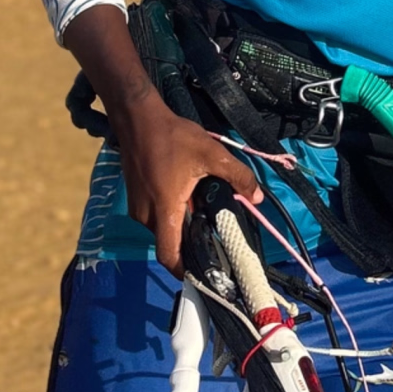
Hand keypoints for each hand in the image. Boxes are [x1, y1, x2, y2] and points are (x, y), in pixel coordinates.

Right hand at [61, 3, 258, 271]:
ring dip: (181, 225)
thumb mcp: (211, 154)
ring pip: (163, 229)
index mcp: (164, 210)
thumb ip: (237, 176)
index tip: (206, 274)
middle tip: (215, 236)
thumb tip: (257, 198)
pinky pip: (155, 216)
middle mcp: (146, 215)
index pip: (170, 256)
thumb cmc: (173, 136)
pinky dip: (171, 214)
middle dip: (190, 244)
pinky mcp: (135, 197)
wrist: (137, 117)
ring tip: (203, 210)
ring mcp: (137, 207)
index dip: (186, 272)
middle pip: (170, 243)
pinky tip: (187, 196)